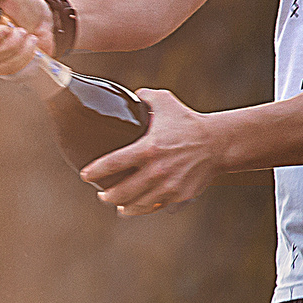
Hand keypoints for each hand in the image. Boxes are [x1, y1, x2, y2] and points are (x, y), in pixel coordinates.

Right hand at [0, 0, 56, 80]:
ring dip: (19, 49)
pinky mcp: (6, 67)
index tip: (5, 28)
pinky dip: (25, 58)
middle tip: (21, 29)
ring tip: (28, 36)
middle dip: (9, 42)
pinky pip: (10, 71)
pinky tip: (31, 46)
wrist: (42, 16)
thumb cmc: (20, 0)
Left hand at [81, 88, 222, 215]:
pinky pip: (155, 206)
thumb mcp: (165, 102)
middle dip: (107, 195)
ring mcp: (167, 186)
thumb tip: (130, 94)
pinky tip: (135, 207)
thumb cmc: (188, 121)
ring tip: (115, 203)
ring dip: (122, 206)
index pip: (113, 164)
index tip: (84, 175)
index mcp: (148, 149)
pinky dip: (143, 208)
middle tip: (101, 193)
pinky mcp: (178, 195)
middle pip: (121, 191)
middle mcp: (156, 170)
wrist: (218, 143)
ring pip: (137, 204)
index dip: (95, 172)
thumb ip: (144, 96)